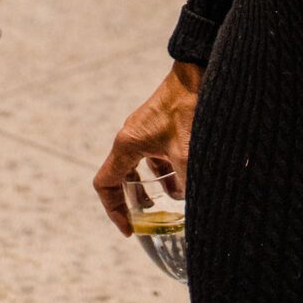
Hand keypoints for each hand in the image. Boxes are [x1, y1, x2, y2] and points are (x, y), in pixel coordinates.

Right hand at [93, 64, 201, 234]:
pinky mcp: (158, 125)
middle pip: (120, 177)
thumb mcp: (186, 154)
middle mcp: (130, 137)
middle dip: (132, 202)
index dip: (113, 210)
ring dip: (151, 187)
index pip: (106, 184)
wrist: (196, 73)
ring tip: (171, 202)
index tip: (130, 228)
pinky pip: (153, 155)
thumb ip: (186, 184)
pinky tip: (184, 180)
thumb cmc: (187, 110)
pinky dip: (165, 171)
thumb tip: (194, 209)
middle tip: (147, 221)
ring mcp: (144, 130)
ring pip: (139, 167)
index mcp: (127, 144)